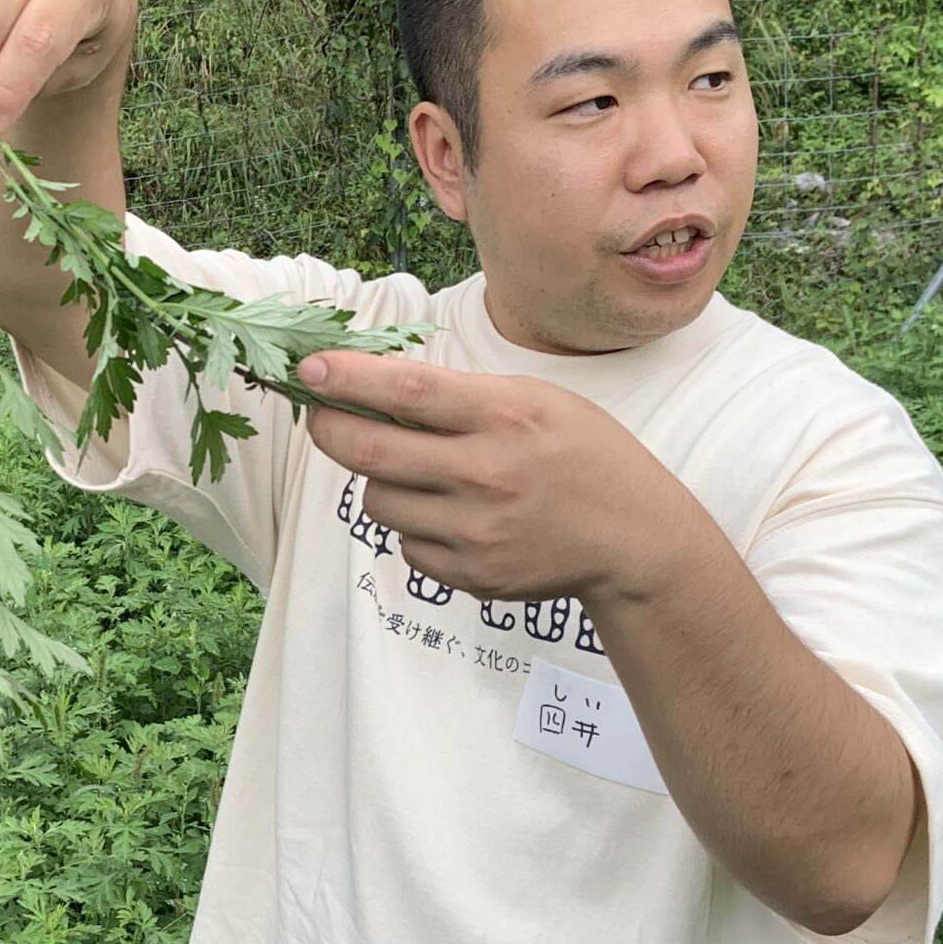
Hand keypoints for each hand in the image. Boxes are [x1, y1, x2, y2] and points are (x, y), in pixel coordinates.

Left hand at [297, 351, 677, 603]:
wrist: (634, 540)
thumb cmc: (583, 455)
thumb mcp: (538, 400)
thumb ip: (465, 395)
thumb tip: (378, 387)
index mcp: (505, 416)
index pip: (407, 391)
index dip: (347, 379)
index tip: (308, 367)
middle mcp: (486, 474)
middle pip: (369, 452)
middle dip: (328, 428)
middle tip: (320, 416)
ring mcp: (476, 531)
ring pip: (378, 501)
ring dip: (381, 480)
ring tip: (421, 472)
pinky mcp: (471, 575)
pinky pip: (406, 545)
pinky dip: (415, 526)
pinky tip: (453, 515)